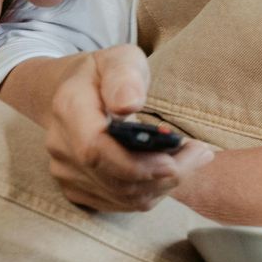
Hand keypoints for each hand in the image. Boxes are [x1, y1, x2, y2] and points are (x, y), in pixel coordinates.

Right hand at [44, 45, 212, 210]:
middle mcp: (62, 147)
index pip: (96, 151)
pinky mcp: (78, 189)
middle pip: (115, 180)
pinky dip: (151, 191)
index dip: (136, 164)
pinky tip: (169, 170)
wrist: (69, 93)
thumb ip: (124, 77)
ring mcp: (67, 173)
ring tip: (191, 159)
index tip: (174, 160)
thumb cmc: (102, 73)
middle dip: (164, 174)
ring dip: (163, 184)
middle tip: (200, 154)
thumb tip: (129, 103)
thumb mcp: (118, 59)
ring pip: (122, 196)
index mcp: (68, 109)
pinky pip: (120, 202)